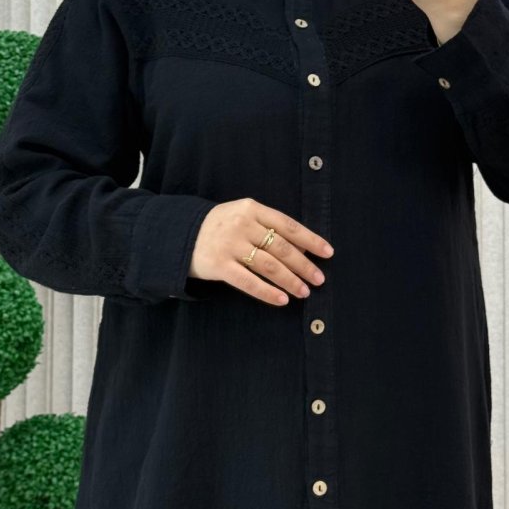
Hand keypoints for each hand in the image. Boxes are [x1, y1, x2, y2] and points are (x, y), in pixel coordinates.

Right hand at [189, 198, 333, 305]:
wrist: (181, 234)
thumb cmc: (220, 226)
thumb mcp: (242, 216)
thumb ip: (268, 227)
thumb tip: (303, 249)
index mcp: (251, 208)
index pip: (287, 225)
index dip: (310, 239)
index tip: (327, 253)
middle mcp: (241, 225)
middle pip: (281, 248)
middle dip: (304, 265)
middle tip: (318, 279)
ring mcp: (229, 245)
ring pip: (269, 266)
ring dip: (290, 281)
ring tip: (304, 292)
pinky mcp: (219, 265)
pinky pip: (249, 282)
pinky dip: (268, 292)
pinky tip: (282, 300)